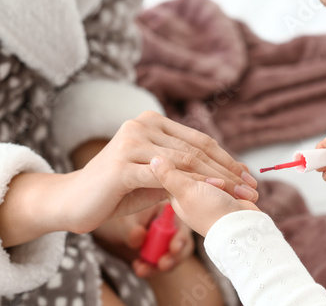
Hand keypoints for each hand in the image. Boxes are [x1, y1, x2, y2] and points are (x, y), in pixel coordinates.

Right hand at [64, 111, 257, 234]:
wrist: (74, 202)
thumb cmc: (117, 191)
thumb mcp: (155, 178)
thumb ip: (181, 171)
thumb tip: (219, 175)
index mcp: (151, 123)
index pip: (198, 140)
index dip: (226, 159)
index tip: (247, 177)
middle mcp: (141, 125)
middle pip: (196, 149)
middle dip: (228, 171)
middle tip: (251, 189)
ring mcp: (131, 143)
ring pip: (184, 160)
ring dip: (216, 179)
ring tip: (239, 194)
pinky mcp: (122, 165)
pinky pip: (165, 174)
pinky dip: (192, 183)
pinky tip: (212, 192)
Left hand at [92, 202, 194, 276]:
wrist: (96, 213)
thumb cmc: (111, 208)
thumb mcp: (120, 219)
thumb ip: (130, 229)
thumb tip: (139, 237)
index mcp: (164, 205)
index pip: (180, 221)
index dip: (180, 235)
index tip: (174, 248)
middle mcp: (168, 220)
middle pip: (181, 240)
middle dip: (174, 255)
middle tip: (163, 264)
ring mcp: (162, 236)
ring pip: (172, 254)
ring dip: (160, 265)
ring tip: (142, 270)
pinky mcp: (155, 249)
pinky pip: (159, 261)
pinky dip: (150, 267)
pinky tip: (138, 268)